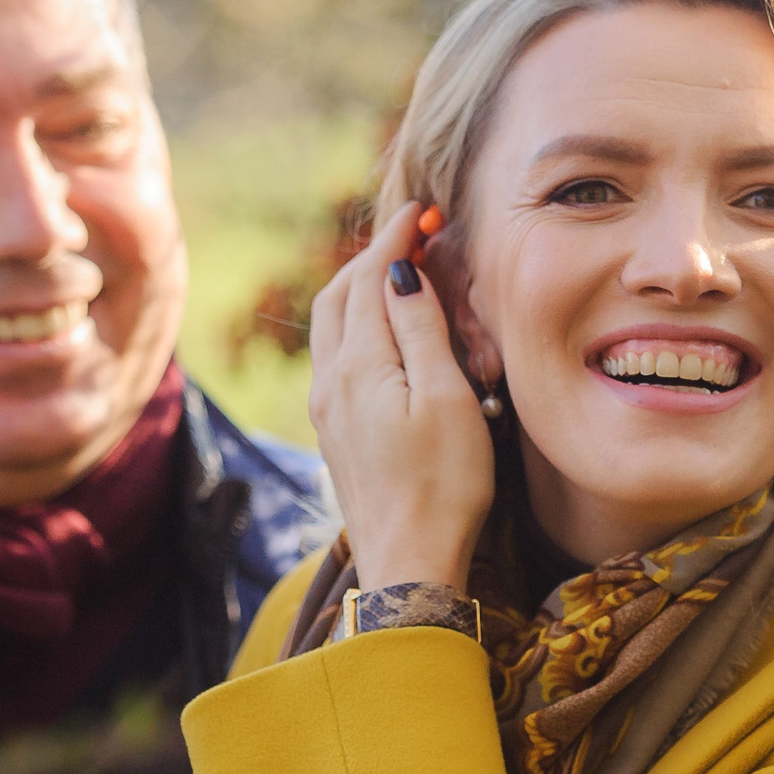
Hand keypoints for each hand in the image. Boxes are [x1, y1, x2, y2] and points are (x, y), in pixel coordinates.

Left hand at [307, 201, 493, 591]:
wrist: (410, 562)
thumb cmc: (443, 484)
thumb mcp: (446, 398)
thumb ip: (419, 329)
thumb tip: (398, 271)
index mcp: (358, 365)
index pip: (369, 278)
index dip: (396, 238)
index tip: (424, 211)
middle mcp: (331, 381)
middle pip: (338, 295)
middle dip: (372, 258)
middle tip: (414, 235)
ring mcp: (328, 410)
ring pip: (331, 327)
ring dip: (360, 290)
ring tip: (399, 274)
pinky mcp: (335, 434)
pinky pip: (336, 358)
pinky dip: (357, 325)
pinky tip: (384, 334)